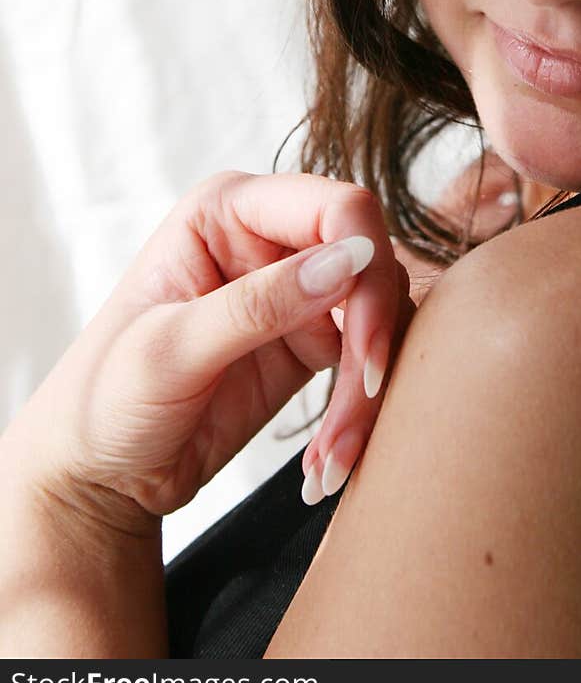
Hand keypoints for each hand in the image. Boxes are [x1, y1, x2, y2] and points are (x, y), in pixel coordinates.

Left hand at [2, 171, 412, 534]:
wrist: (99, 474)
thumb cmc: (105, 399)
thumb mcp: (170, 352)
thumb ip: (257, 305)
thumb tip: (349, 262)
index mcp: (226, 211)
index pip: (335, 208)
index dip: (365, 264)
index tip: (365, 345)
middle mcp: (269, 237)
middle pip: (369, 259)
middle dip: (374, 338)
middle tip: (362, 404)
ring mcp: (295, 288)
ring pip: (378, 314)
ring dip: (369, 387)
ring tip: (330, 459)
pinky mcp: (311, 339)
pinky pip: (369, 358)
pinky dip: (360, 410)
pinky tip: (325, 461)